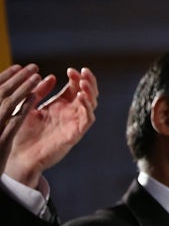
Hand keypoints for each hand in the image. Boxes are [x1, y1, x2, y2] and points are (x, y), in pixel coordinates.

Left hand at [5, 66, 97, 188]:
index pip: (75, 88)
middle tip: (84, 72)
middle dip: (88, 81)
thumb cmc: (22, 133)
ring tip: (84, 82)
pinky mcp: (75, 133)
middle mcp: (70, 113)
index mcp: (60, 105)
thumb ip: (39, 92)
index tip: (71, 70)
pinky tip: (80, 97)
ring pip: (91, 104)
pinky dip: (87, 107)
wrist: (19, 155)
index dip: (76, 78)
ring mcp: (74, 123)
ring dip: (90, 92)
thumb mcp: (29, 106)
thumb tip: (51, 77)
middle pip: (87, 93)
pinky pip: (87, 119)